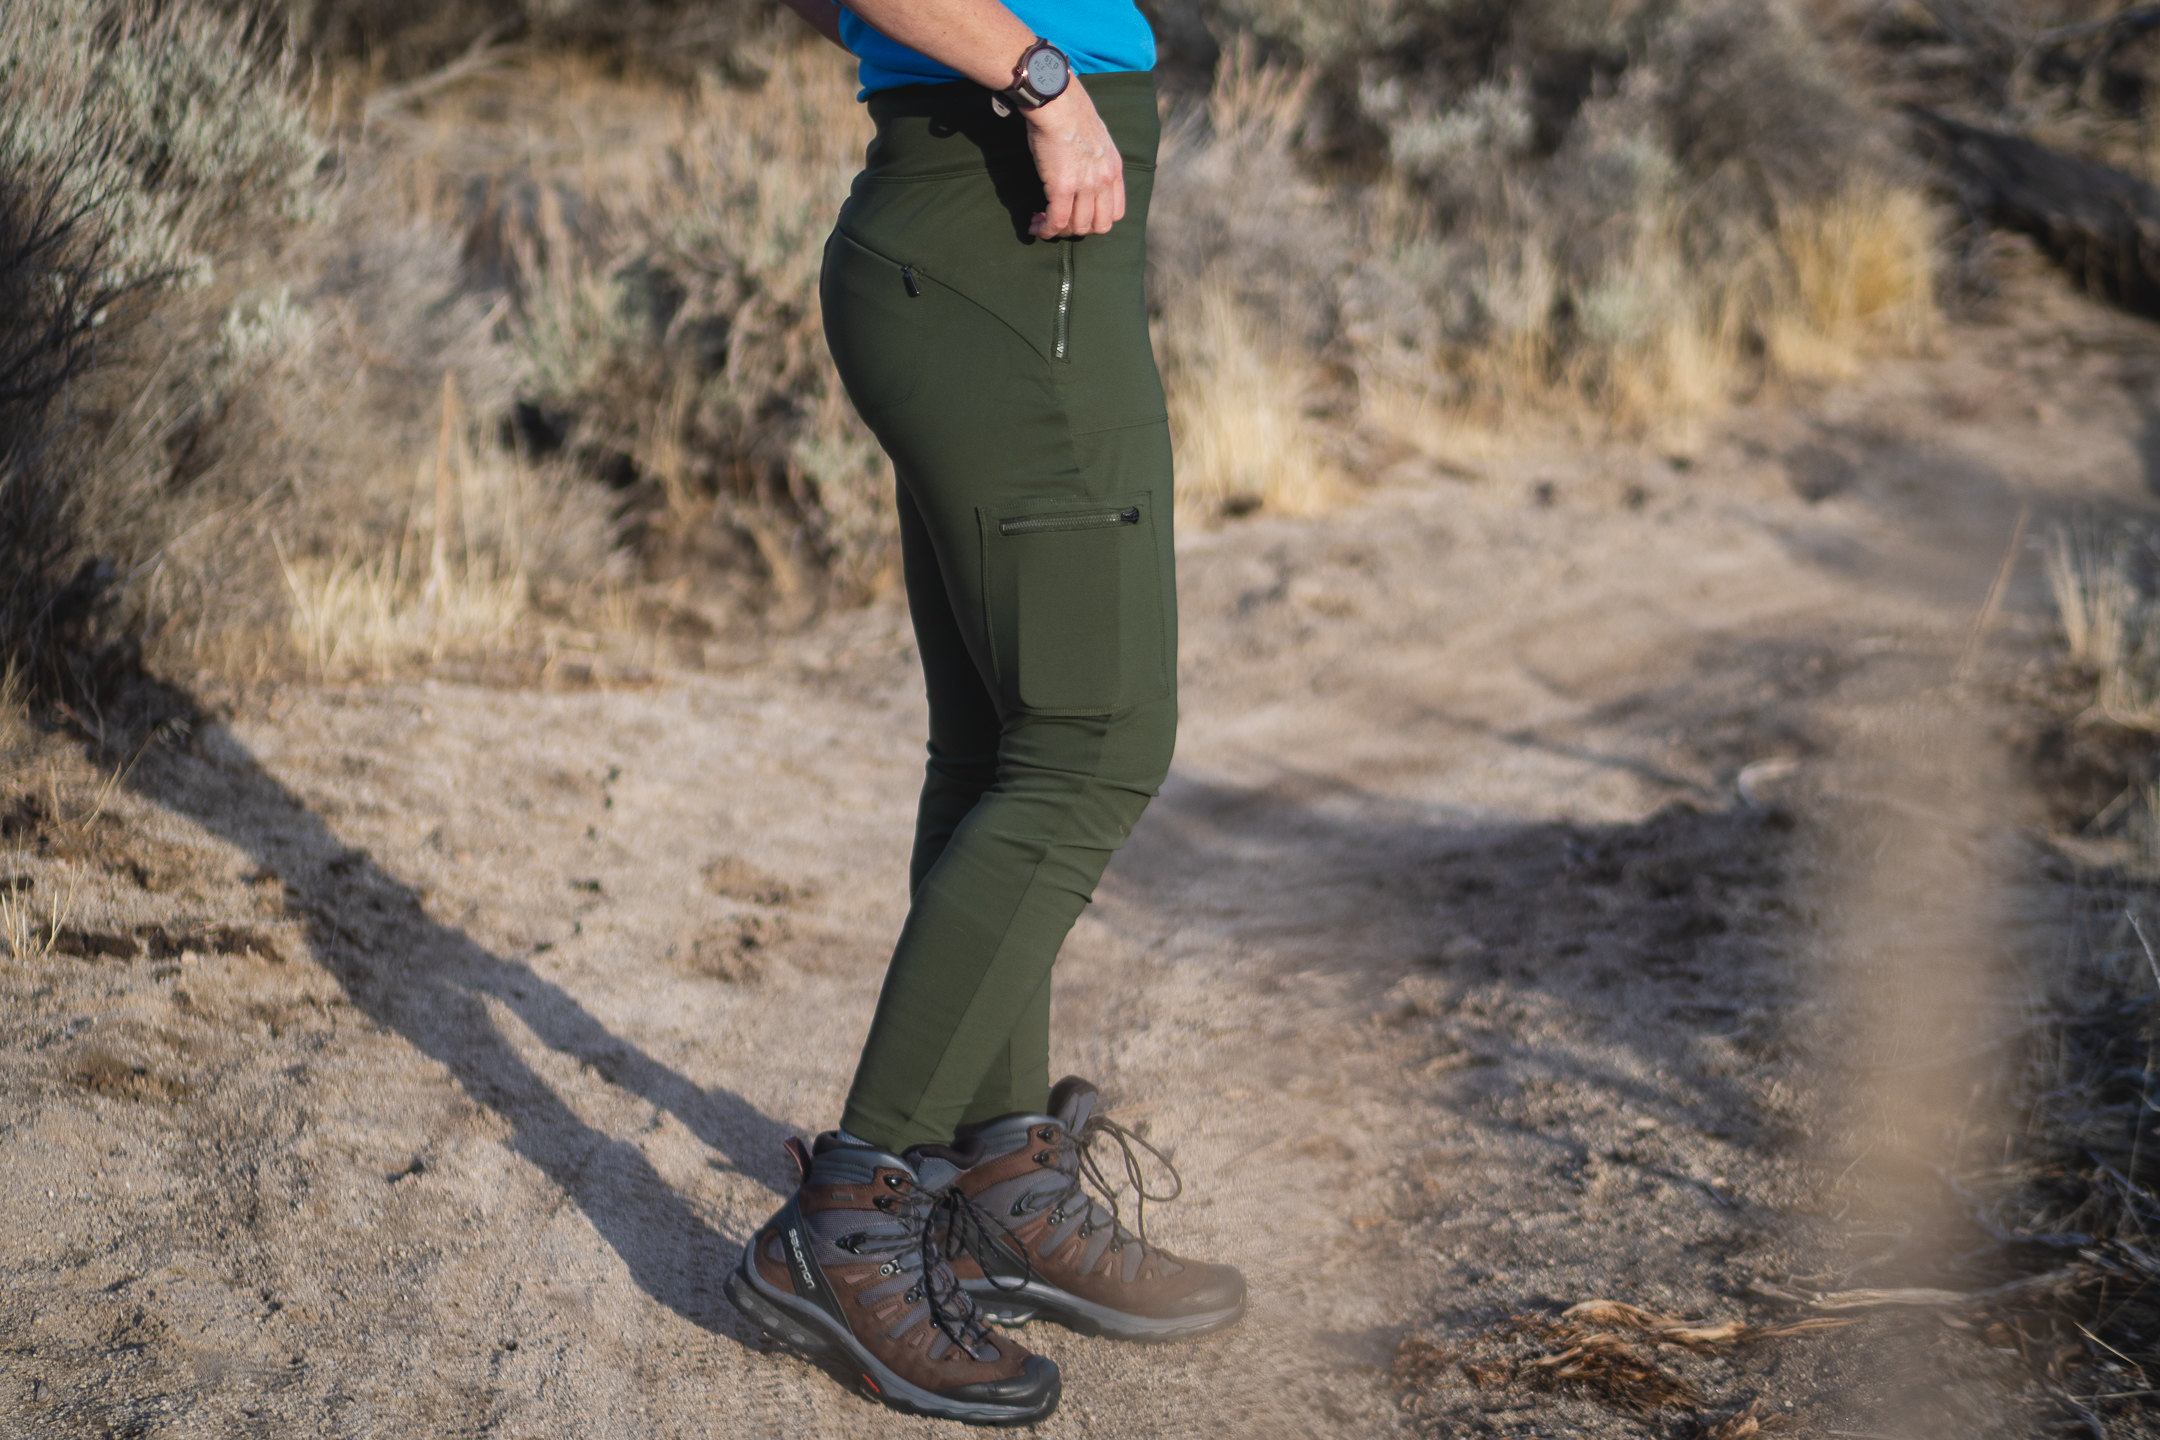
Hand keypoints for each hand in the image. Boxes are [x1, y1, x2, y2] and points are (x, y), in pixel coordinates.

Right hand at [1024, 76, 1124, 237]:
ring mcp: (1085, 185)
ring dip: (1059, 231)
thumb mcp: (1095, 136)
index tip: (1077, 215)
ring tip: (1041, 222)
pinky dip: (1045, 230)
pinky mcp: (1062, 187)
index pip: (1116, 212)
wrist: (1056, 99)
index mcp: (1114, 168)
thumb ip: (1094, 158)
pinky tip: (1035, 227)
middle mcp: (1104, 180)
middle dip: (1078, 230)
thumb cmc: (1068, 110)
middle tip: (1058, 222)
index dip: (1096, 221)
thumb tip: (1079, 167)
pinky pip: (1057, 222)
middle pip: (1099, 226)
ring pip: (1078, 227)